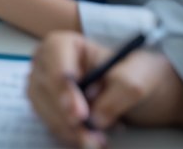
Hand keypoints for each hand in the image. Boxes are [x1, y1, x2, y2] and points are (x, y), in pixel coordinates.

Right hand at [28, 32, 182, 144]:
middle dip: (66, 115)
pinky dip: (69, 135)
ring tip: (97, 142)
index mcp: (65, 44)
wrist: (138, 89)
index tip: (80, 114)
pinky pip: (50, 122)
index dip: (63, 86)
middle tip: (91, 137)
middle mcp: (47, 63)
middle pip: (44, 87)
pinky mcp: (48, 106)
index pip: (54, 60)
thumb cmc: (135, 73)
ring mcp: (44, 85)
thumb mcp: (137, 76)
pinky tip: (90, 140)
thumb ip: (119, 91)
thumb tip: (95, 118)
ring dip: (68, 129)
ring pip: (44, 108)